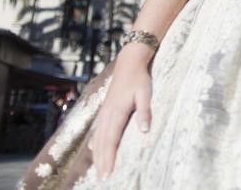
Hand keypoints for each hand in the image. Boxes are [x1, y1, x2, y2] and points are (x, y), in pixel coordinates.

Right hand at [91, 46, 152, 179]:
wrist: (129, 62)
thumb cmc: (140, 78)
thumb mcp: (146, 93)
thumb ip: (145, 112)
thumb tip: (144, 131)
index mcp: (117, 113)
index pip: (112, 141)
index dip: (109, 159)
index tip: (108, 174)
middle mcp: (107, 115)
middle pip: (103, 144)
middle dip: (102, 163)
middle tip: (102, 180)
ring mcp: (104, 112)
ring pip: (99, 138)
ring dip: (98, 156)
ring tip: (98, 171)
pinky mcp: (105, 110)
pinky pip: (98, 131)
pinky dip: (97, 143)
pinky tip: (95, 150)